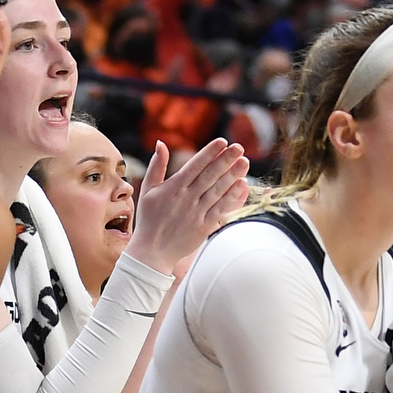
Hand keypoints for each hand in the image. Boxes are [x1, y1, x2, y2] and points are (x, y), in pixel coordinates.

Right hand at [122, 138, 248, 270]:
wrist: (152, 251)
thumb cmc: (148, 219)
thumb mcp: (148, 190)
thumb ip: (156, 166)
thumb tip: (161, 142)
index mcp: (173, 187)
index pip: (195, 165)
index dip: (209, 153)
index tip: (223, 142)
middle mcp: (187, 198)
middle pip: (210, 175)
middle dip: (225, 160)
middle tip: (239, 147)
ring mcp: (197, 213)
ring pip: (218, 190)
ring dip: (232, 176)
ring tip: (244, 162)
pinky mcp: (204, 227)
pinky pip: (221, 210)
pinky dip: (231, 198)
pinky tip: (241, 186)